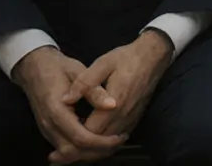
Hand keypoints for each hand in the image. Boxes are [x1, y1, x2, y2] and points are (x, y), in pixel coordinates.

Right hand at [12, 46, 126, 163]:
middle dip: (98, 151)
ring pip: (68, 153)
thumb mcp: (78, 72)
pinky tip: (97, 142)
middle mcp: (49, 125)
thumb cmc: (58, 68)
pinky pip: (65, 147)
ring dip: (90, 152)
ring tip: (112, 142)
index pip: (80, 138)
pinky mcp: (48, 131)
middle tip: (119, 141)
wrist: (35, 68)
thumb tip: (112, 105)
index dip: (102, 142)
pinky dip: (81, 149)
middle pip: (74, 151)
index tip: (119, 137)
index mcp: (57, 111)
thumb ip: (94, 90)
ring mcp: (47, 130)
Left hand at [58, 30, 173, 160]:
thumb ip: (84, 82)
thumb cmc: (126, 58)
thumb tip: (65, 99)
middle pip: (99, 144)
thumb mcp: (103, 63)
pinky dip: (104, 145)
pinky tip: (92, 142)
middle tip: (60, 155)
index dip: (73, 139)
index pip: (90, 131)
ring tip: (72, 152)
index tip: (58, 140)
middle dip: (79, 150)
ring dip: (92, 150)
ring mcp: (131, 119)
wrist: (153, 57)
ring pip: (110, 145)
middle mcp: (124, 116)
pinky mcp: (135, 118)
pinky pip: (118, 139)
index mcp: (114, 103)